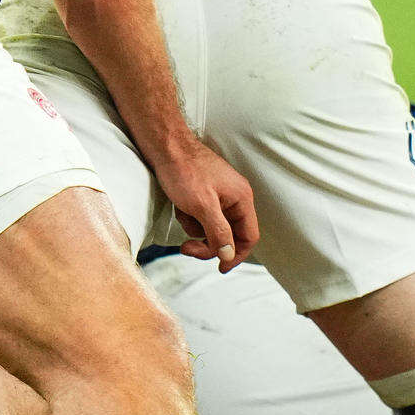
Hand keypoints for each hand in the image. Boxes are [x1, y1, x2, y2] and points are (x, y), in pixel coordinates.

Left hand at [151, 136, 258, 270]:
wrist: (165, 146)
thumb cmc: (184, 171)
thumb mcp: (202, 206)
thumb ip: (219, 232)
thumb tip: (229, 255)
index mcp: (242, 198)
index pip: (249, 236)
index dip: (236, 255)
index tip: (220, 268)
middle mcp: (235, 198)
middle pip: (229, 235)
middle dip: (208, 244)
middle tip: (187, 248)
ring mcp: (220, 196)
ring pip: (212, 228)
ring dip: (195, 228)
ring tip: (183, 213)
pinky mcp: (205, 195)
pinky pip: (201, 217)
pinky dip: (189, 216)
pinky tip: (179, 205)